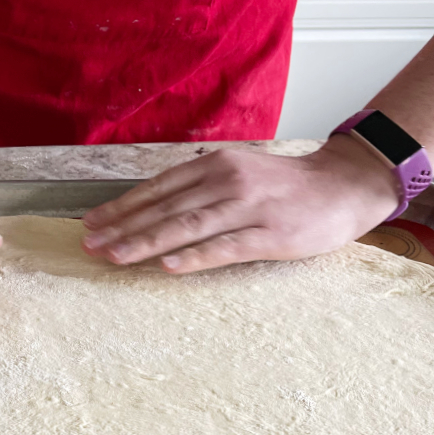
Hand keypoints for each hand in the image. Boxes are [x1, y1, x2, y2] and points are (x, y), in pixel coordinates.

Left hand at [80, 136, 402, 272]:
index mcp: (215, 167)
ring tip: (114, 256)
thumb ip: (202, 188)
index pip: (158, 189)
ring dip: (146, 242)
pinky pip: (225, 247)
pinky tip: (168, 266)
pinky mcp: (269, 235)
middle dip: (122, 228)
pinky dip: (194, 257)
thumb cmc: (286, 187)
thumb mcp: (240, 174)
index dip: (122, 207)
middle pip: (165, 208)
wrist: (344, 185)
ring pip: (187, 226)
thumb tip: (157, 209)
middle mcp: (227, 183)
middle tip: (89, 245)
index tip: (92, 223)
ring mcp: (248, 209)